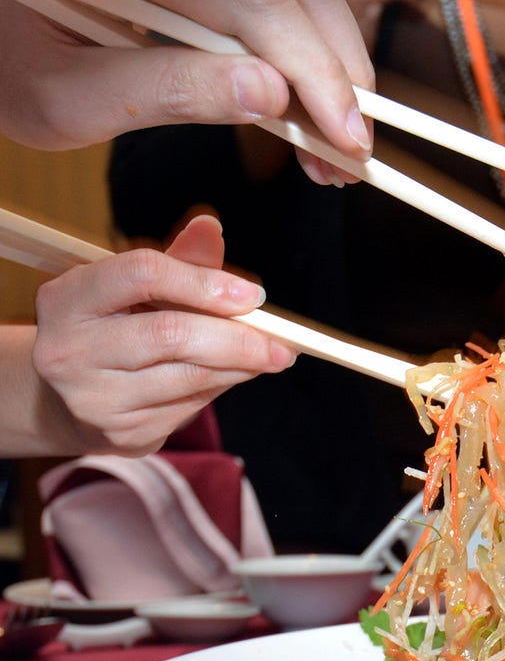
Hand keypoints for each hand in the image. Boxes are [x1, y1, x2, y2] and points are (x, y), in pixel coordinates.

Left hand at [0, 0, 373, 183]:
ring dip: (328, 61)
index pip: (258, 5)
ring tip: (329, 136)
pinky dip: (300, 46)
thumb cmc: (2, 62)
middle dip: (338, 72)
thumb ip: (168, 92)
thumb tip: (271, 95)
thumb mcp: (67, 98)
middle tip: (349, 154)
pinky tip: (302, 99)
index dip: (316, 73)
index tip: (347, 141)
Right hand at [31, 214, 296, 456]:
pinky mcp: (120, 433)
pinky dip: (219, 389)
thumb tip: (209, 227)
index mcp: (67, 298)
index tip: (253, 295)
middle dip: (238, 338)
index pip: (142, 274)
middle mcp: (68, 349)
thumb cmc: (112, 328)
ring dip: (240, 366)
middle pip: (172, 333)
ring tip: (266, 357)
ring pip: (189, 376)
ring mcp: (92, 397)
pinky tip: (227, 377)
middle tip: (282, 344)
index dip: (204, 281)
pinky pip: (189, 408)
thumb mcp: (133, 291)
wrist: (68, 400)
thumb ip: (177, 262)